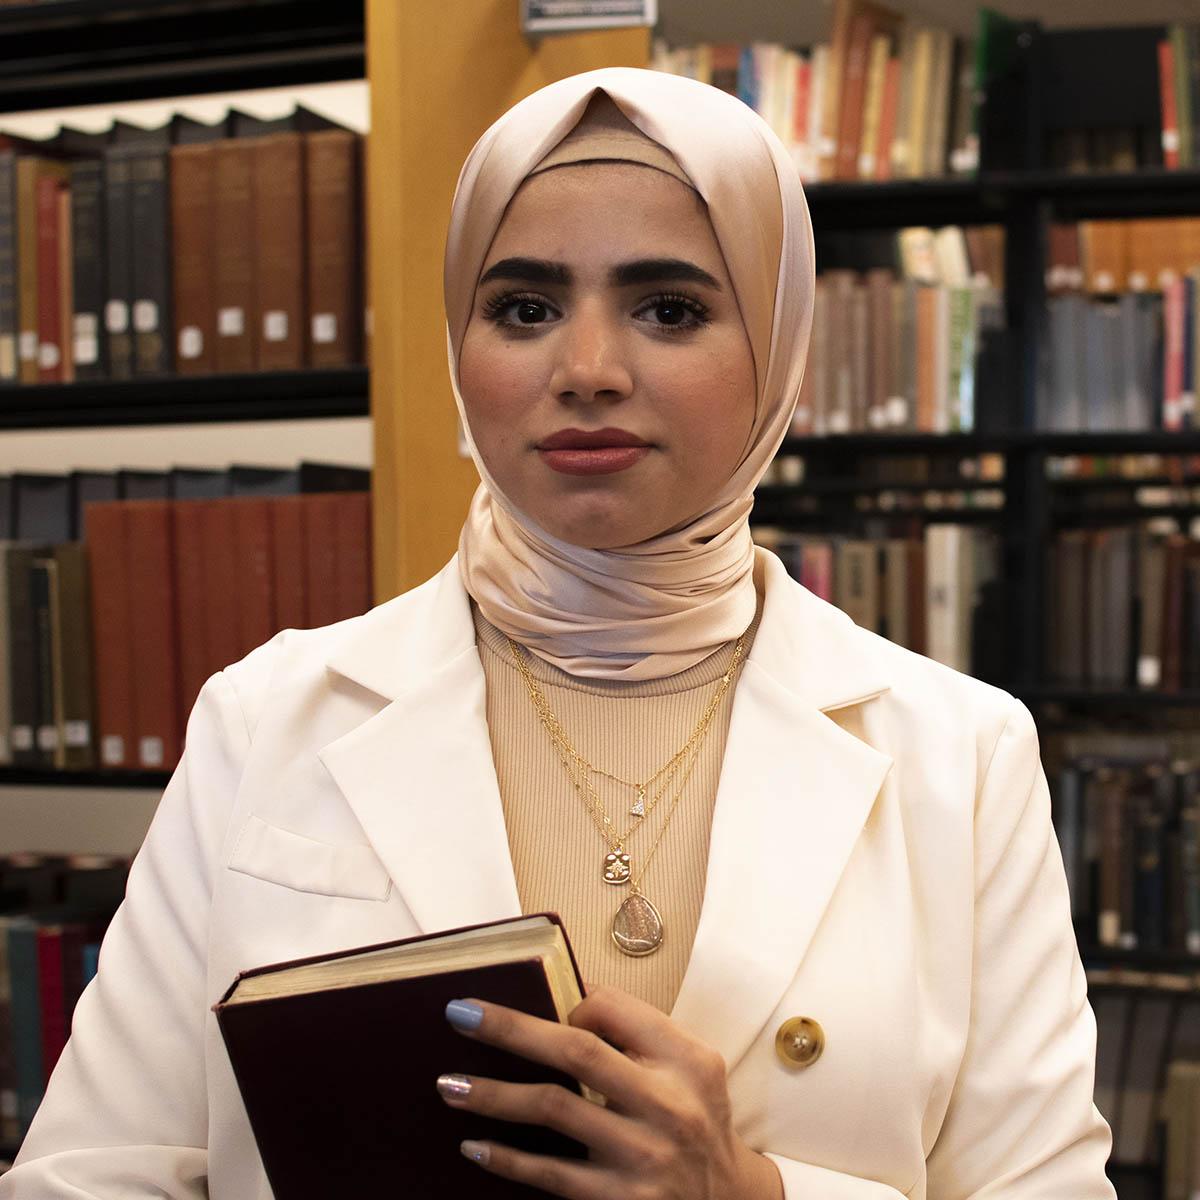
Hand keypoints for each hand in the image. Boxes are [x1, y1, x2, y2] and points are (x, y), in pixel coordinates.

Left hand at [438, 984, 783, 1198]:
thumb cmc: (694, 1120)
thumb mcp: (690, 1067)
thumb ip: (640, 1032)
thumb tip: (566, 995)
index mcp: (685, 1058)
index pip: (614, 1009)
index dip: (566, 1000)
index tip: (529, 997)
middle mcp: (669, 1104)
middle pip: (576, 1051)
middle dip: (511, 1028)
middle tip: (460, 1014)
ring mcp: (644, 1156)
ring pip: (554, 1110)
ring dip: (494, 1095)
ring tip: (449, 1084)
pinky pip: (552, 1174)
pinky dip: (508, 1159)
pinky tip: (475, 1145)